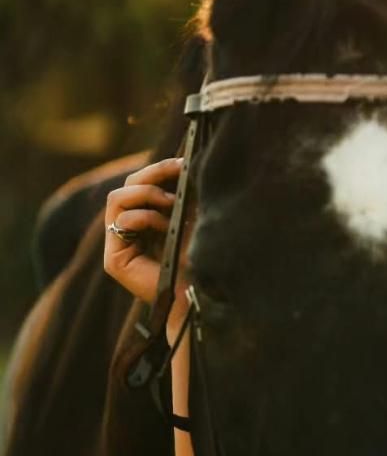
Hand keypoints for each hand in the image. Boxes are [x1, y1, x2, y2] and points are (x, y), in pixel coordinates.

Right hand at [102, 155, 189, 341]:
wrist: (202, 295)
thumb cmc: (202, 259)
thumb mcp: (194, 218)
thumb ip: (183, 194)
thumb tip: (184, 161)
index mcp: (147, 223)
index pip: (141, 185)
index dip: (159, 169)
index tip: (184, 161)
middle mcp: (129, 233)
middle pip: (127, 186)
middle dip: (153, 173)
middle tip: (179, 169)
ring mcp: (118, 246)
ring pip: (118, 198)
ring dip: (148, 194)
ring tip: (172, 205)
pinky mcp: (114, 259)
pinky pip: (121, 219)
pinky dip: (145, 216)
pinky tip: (165, 227)